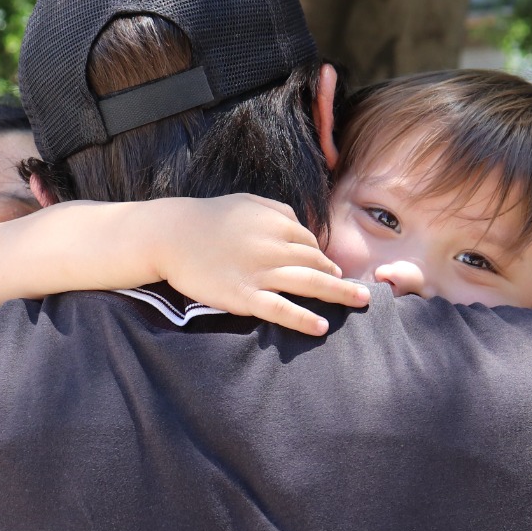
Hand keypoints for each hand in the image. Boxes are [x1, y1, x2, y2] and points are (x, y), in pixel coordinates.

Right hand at [156, 195, 369, 334]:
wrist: (171, 235)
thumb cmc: (208, 218)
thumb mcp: (246, 203)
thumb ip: (277, 211)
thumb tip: (301, 225)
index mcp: (276, 224)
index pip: (310, 243)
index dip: (323, 258)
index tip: (332, 271)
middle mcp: (274, 247)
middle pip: (317, 263)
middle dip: (340, 277)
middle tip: (359, 292)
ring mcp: (260, 273)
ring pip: (309, 284)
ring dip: (339, 294)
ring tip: (360, 303)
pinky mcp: (244, 296)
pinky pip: (280, 309)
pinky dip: (303, 318)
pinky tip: (321, 327)